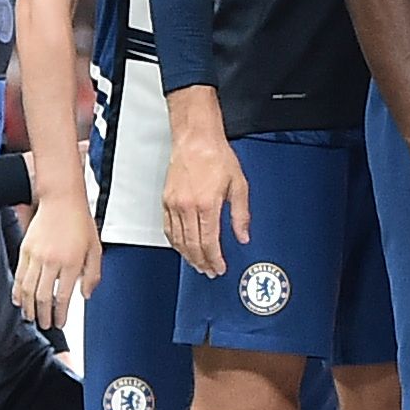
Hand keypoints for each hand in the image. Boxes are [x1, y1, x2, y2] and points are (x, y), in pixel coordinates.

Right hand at [15, 202, 101, 335]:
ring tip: (31, 317)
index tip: (60, 322)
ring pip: (28, 289)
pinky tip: (19, 299)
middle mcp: (52, 261)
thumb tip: (86, 295)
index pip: (63, 297)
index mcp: (71, 263)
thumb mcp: (95, 248)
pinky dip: (17, 291)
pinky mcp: (25, 249)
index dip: (60, 315)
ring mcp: (36, 255)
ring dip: (28, 307)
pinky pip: (19, 275)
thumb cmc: (80, 221)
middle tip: (45, 324)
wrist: (62, 199)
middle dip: (43, 316)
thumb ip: (93, 274)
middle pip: (42, 297)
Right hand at [163, 131, 249, 277]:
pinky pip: (168, 229)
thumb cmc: (216, 156)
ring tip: (197, 263)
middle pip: (192, 246)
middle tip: (209, 271)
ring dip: (188, 255)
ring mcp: (174, 204)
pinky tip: (182, 247)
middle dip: (202, 262)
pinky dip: (175, 242)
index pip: (209, 243)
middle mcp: (187, 207)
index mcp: (207, 205)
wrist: (196, 138)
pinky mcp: (165, 200)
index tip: (219, 268)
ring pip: (178, 240)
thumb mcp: (238, 185)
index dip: (215, 260)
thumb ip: (241, 215)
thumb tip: (243, 236)